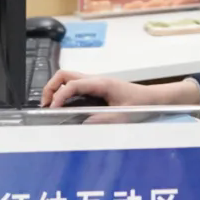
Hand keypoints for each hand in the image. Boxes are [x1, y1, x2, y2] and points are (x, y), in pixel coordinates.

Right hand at [40, 70, 198, 107]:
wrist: (154, 98)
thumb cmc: (142, 104)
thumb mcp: (124, 115)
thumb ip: (104, 120)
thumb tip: (83, 124)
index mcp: (102, 83)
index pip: (72, 84)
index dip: (59, 96)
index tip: (51, 110)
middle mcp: (96, 80)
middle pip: (65, 75)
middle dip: (51, 87)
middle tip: (45, 106)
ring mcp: (96, 83)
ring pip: (68, 79)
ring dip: (56, 90)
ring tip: (51, 107)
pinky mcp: (97, 89)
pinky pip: (75, 86)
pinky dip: (64, 94)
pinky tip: (64, 108)